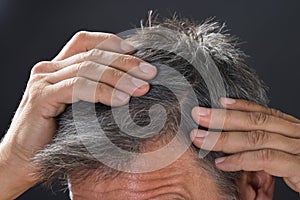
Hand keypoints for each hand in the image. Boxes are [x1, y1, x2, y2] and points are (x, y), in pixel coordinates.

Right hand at [0, 31, 156, 198]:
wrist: (24, 159)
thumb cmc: (57, 135)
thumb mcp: (81, 108)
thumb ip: (96, 92)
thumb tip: (133, 86)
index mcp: (58, 67)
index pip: (86, 42)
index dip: (112, 42)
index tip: (137, 52)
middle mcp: (49, 68)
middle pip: (92, 55)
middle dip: (125, 63)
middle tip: (149, 73)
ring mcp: (43, 80)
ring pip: (87, 69)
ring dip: (118, 77)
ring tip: (141, 88)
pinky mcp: (41, 96)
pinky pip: (77, 87)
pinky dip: (101, 91)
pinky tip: (120, 100)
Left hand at [190, 98, 299, 191]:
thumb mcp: (287, 154)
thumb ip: (266, 146)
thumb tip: (237, 144)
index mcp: (292, 129)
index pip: (263, 112)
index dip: (240, 106)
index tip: (218, 102)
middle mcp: (296, 133)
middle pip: (255, 120)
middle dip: (223, 118)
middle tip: (198, 115)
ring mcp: (299, 148)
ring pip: (257, 137)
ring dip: (224, 137)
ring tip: (200, 139)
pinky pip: (265, 159)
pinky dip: (240, 160)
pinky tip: (221, 162)